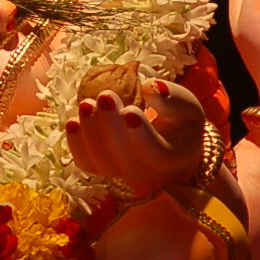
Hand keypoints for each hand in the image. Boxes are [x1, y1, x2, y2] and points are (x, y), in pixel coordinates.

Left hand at [65, 80, 206, 193]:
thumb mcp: (187, 106)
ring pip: (101, 161)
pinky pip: (85, 162)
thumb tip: (151, 87)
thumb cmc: (178, 121)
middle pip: (124, 158)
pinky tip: (72, 122)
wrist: (166, 141)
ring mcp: (120, 171)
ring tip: (86, 104)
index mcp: (171, 157)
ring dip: (89, 132)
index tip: (130, 110)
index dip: (140, 133)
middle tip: (105, 96)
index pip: (155, 152)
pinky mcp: (101, 166)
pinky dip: (75, 144)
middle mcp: (145, 171)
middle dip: (110, 125)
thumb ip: (174, 98)